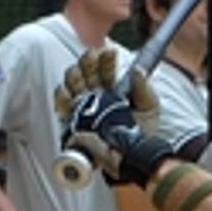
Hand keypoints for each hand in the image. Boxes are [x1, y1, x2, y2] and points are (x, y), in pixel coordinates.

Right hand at [54, 48, 173, 185]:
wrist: (134, 156)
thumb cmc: (141, 132)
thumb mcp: (149, 108)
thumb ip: (144, 89)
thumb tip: (139, 70)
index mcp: (112, 88)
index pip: (104, 67)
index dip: (105, 58)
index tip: (111, 53)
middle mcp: (96, 94)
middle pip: (85, 70)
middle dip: (88, 61)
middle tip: (95, 57)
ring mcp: (83, 106)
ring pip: (72, 82)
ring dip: (75, 74)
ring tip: (83, 75)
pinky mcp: (74, 120)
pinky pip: (62, 104)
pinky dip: (62, 95)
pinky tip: (69, 93)